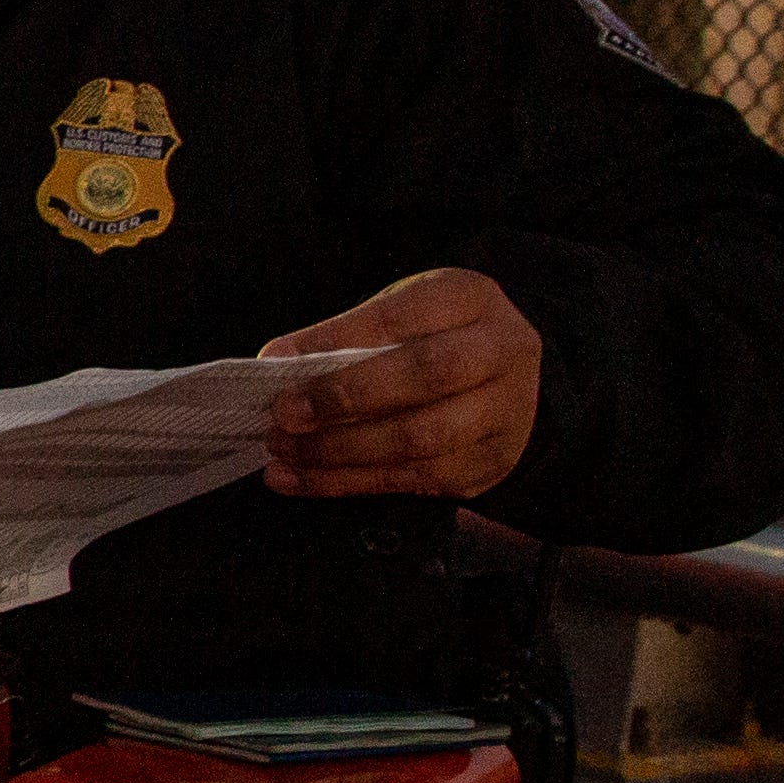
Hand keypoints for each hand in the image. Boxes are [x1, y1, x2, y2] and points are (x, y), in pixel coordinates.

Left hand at [262, 269, 544, 499]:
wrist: (506, 380)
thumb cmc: (435, 338)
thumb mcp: (398, 314)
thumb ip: (345, 334)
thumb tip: (277, 359)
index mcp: (471, 300)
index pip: (403, 315)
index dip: (339, 338)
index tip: (279, 358)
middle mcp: (502, 352)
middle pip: (428, 375)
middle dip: (346, 397)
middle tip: (284, 414)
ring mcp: (506, 412)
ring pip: (422, 439)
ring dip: (340, 451)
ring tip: (283, 451)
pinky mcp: (491, 462)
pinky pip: (416, 480)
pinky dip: (349, 482)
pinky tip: (300, 479)